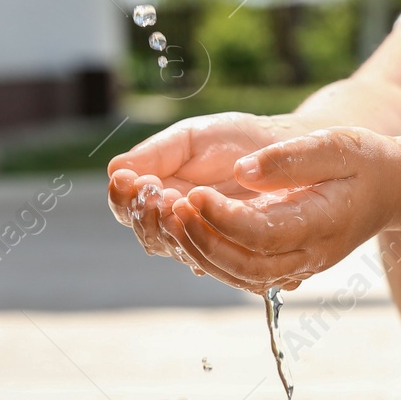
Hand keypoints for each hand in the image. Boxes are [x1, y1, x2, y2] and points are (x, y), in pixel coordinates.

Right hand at [106, 111, 312, 260]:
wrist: (285, 148)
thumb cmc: (235, 141)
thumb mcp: (191, 139)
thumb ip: (157, 153)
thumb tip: (115, 168)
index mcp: (159, 193)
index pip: (127, 207)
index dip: (122, 197)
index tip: (128, 180)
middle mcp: (178, 223)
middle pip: (146, 233)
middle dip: (144, 215)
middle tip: (153, 192)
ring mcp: (206, 239)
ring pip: (175, 248)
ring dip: (170, 229)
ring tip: (176, 203)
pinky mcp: (235, 252)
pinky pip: (213, 260)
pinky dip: (204, 244)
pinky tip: (204, 225)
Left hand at [160, 127, 400, 294]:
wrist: (390, 188)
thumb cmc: (363, 161)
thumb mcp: (334, 145)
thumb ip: (291, 158)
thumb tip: (244, 170)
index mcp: (323, 224)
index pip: (264, 233)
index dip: (224, 218)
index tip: (193, 193)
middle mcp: (310, 255)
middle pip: (246, 266)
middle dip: (202, 241)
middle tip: (170, 208)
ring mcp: (299, 265)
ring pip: (240, 276)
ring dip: (199, 252)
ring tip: (169, 218)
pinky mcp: (286, 265)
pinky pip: (242, 272)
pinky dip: (209, 256)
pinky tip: (186, 230)